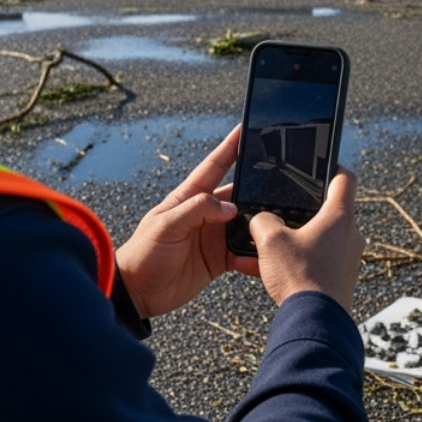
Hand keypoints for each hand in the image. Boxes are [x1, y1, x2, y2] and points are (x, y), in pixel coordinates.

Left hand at [114, 126, 259, 318]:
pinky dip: (254, 256)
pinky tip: (263, 260)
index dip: (230, 147)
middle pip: (239, 195)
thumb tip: (231, 208)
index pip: (214, 166)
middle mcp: (205, 214)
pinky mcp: (219, 259)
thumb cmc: (143, 254)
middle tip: (283, 184)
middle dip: (259, 189)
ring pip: (246, 225)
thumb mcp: (166, 226)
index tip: (246, 129)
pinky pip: (243, 253)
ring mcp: (213, 236)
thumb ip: (197, 211)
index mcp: (189, 198)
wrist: (138, 293)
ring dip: (260, 226)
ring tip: (278, 226)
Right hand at [249, 166, 363, 311]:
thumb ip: (263, 220)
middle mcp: (351, 236)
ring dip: (300, 238)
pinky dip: (301, 260)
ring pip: (323, 238)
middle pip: (331, 211)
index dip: (333, 167)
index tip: (321, 166)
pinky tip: (276, 270)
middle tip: (285, 211)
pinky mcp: (342, 279)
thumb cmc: (298, 277)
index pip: (345, 179)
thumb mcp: (270, 240)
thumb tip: (262, 220)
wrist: (314, 322)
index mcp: (340, 217)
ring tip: (274, 246)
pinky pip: (320, 261)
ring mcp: (349, 259)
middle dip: (307, 211)